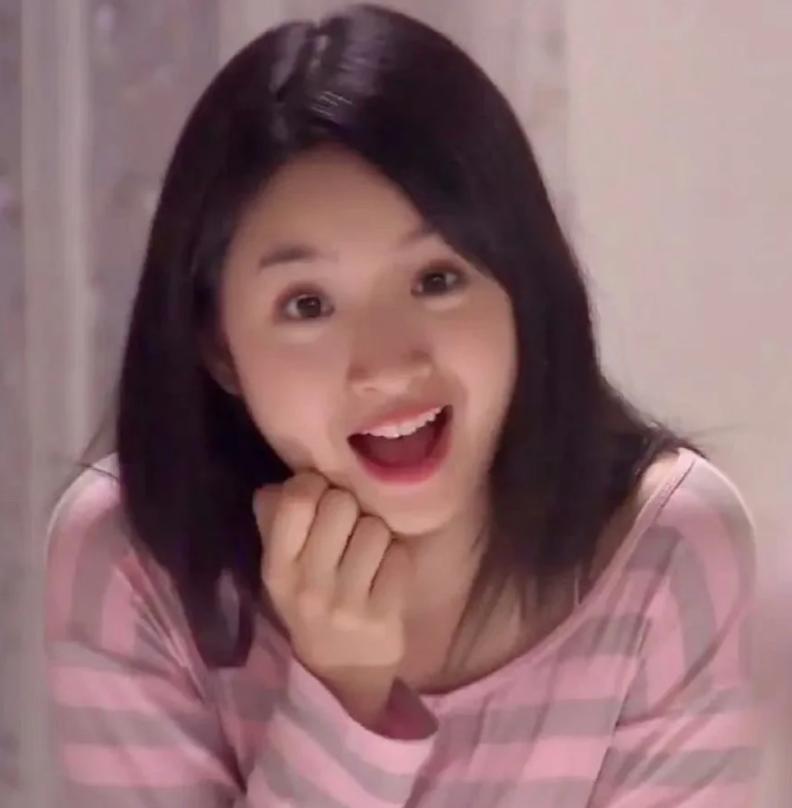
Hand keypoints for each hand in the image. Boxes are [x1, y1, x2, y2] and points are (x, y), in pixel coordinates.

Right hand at [253, 471, 410, 723]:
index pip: (296, 500)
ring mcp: (346, 605)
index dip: (315, 485)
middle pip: (342, 504)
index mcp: (277, 568)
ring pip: (374, 527)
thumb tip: (278, 484)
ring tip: (368, 554)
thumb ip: (275, 521)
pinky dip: (397, 558)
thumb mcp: (283, 568)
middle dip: (350, 508)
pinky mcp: (383, 617)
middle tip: (348, 529)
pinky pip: (399, 556)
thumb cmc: (312, 603)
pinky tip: (386, 573)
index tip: (321, 498)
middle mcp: (307, 587)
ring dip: (376, 534)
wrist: (343, 673)